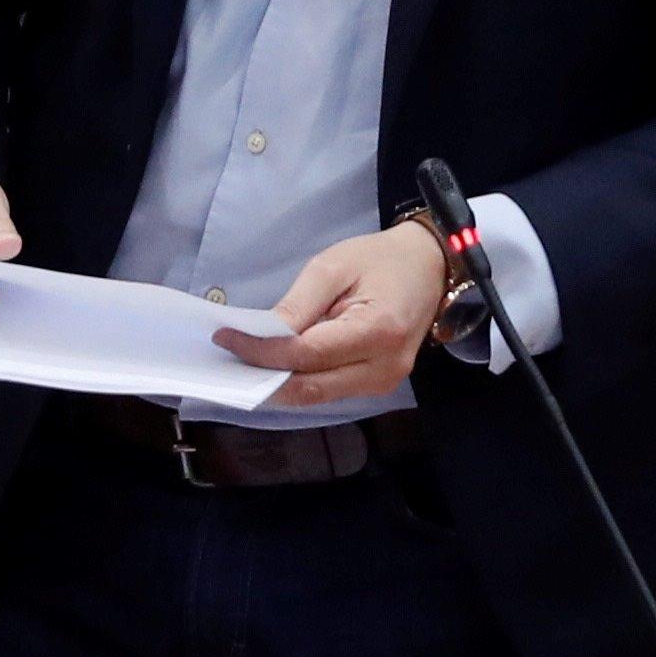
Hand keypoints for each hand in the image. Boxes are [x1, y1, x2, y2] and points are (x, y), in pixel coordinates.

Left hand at [215, 223, 447, 409]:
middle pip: (309, 387)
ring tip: (244, 360)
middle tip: (227, 356)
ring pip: (316, 396)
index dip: (262, 351)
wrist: (429, 268)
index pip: (306, 354)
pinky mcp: (377, 386)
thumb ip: (298, 304)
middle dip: (263, 374)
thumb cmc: (381, 260)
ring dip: (277, 381)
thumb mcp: (334, 266)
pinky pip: (328, 391)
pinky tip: (275, 364)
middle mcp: (384, 367)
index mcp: (377, 330)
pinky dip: (298, 380)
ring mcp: (383, 382)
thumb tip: (262, 336)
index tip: (226, 337)